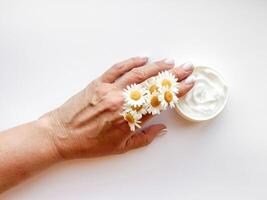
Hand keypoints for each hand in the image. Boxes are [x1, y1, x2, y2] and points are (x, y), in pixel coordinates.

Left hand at [40, 57, 194, 159]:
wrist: (61, 135)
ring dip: (157, 66)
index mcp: (130, 119)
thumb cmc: (89, 144)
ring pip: (138, 74)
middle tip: (187, 68)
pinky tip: (143, 58)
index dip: (176, 92)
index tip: (188, 84)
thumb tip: (162, 128)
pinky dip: (131, 62)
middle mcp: (122, 102)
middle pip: (153, 85)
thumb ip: (144, 138)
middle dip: (173, 76)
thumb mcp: (120, 148)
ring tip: (170, 62)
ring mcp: (109, 90)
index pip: (160, 102)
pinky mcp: (98, 82)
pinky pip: (117, 68)